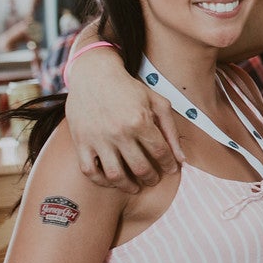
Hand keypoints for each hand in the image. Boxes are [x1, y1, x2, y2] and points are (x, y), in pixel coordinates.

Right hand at [65, 52, 183, 191]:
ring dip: (129, 186)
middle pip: (140, 167)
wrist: (94, 76)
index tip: (171, 169)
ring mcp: (98, 139)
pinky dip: (102, 181)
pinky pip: (90, 171)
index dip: (169, 164)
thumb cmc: (129, 89)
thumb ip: (171, 129)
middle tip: (154, 179)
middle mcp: (119, 132)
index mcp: (140, 121)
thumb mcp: (157, 102)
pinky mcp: (81, 142)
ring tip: (136, 186)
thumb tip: (182, 158)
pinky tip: (112, 181)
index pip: (161, 153)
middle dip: (151, 177)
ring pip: (116, 175)